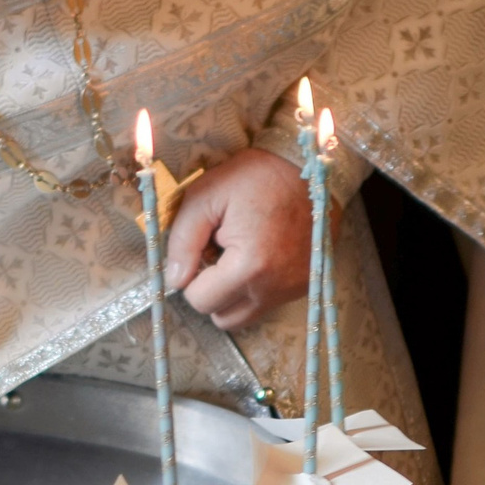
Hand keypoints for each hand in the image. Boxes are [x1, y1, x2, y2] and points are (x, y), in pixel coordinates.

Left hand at [163, 148, 322, 332]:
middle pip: (222, 317)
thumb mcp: (205, 196)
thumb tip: (174, 279)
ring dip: (233, 294)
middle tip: (218, 254)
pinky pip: (267, 302)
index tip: (204, 248)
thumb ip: (182, 240)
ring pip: (244, 316)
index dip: (191, 277)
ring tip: (238, 257)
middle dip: (211, 291)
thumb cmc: (255, 176)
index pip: (200, 301)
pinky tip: (260, 255)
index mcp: (248, 267)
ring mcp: (293, 290)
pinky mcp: (305, 286)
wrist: (309, 167)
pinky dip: (256, 288)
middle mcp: (273, 288)